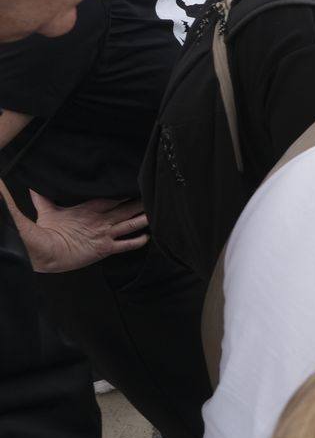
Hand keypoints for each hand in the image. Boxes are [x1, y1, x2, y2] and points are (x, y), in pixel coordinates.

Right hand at [16, 193, 147, 273]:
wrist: (47, 251)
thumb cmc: (47, 231)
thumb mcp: (47, 210)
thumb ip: (43, 197)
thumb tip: (33, 187)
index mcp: (89, 208)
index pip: (113, 197)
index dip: (126, 192)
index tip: (137, 186)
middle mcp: (101, 219)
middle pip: (127, 208)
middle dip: (141, 203)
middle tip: (155, 196)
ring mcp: (105, 234)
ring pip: (131, 224)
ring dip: (144, 219)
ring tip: (157, 213)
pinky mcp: (106, 248)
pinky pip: (127, 245)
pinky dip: (139, 241)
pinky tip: (148, 237)